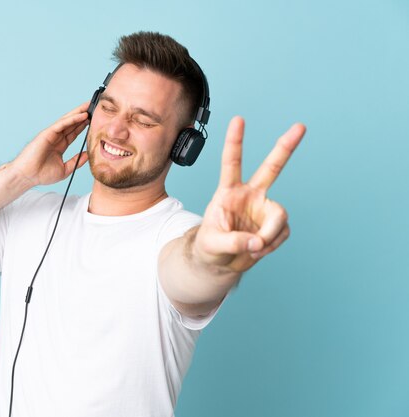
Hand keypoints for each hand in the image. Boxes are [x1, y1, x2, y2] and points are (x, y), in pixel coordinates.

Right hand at [10, 102, 90, 185]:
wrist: (28, 176)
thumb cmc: (41, 174)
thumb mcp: (65, 169)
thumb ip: (76, 161)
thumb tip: (88, 155)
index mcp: (60, 145)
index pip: (74, 132)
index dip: (84, 126)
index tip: (95, 120)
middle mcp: (56, 138)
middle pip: (72, 123)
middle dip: (83, 115)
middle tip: (94, 107)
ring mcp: (51, 134)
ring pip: (67, 121)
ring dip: (79, 113)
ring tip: (90, 106)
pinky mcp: (47, 133)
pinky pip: (61, 124)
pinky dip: (72, 119)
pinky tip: (82, 115)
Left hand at [192, 116, 305, 272]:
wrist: (218, 263)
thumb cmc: (209, 246)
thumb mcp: (212, 244)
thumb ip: (233, 241)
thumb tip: (257, 241)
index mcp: (228, 192)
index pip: (231, 163)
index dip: (234, 142)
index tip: (238, 119)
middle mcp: (250, 195)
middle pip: (271, 168)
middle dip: (285, 148)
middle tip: (300, 126)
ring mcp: (264, 209)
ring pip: (280, 216)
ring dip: (270, 236)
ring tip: (253, 248)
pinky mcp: (274, 225)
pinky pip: (281, 233)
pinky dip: (271, 245)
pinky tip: (258, 250)